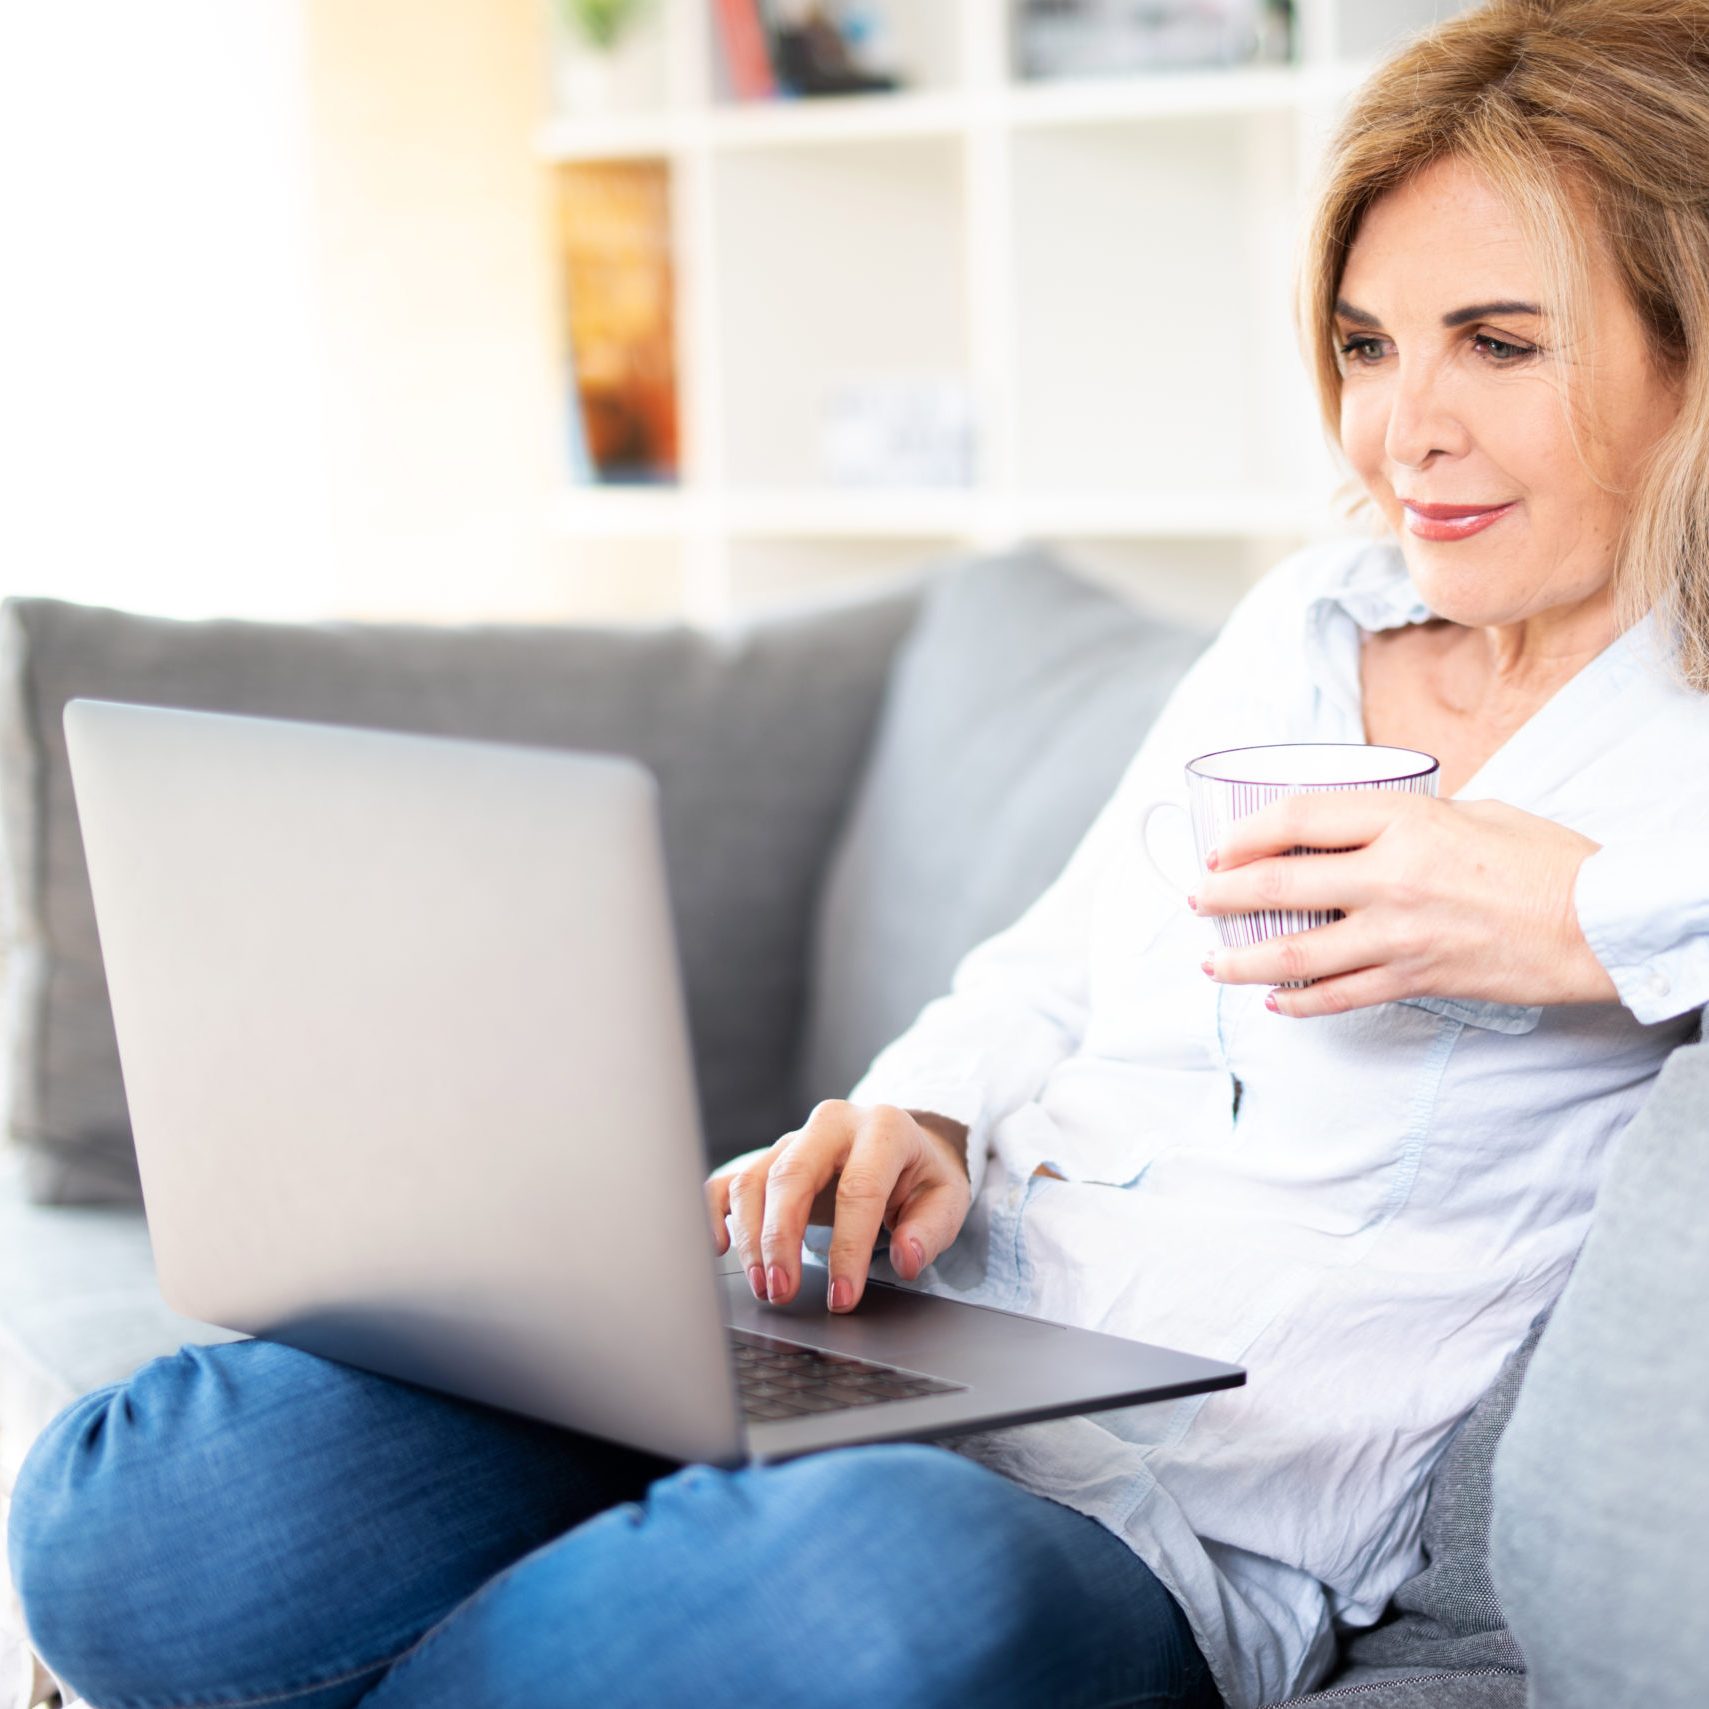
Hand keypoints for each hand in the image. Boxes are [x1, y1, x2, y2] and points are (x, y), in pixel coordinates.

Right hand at [703, 1102, 971, 1314]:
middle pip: (791, 1176)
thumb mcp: (946, 1198)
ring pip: (754, 1180)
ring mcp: (793, 1138)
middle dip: (781, 1239)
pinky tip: (720, 1247)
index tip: (843, 1297)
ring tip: (765, 1286)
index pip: (858, 1189)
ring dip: (751, 1238)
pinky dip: (716, 1213)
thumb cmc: (920, 1177)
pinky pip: (728, 1180)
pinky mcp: (768, 1157)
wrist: (901, 1147)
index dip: (848, 1248)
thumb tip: (906, 1258)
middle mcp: (832, 1124)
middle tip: (783, 1291)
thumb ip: (930, 1229)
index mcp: (883, 1128)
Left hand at [1192, 790, 1617, 1016]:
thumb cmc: (1544, 859)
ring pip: (1296, 954)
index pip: (1298, 819)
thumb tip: (1354, 828)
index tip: (1221, 846)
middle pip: (1278, 886)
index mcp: (1403, 821)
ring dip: (1243, 960)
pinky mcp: (1416, 978)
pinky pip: (1340, 995)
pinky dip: (1300, 1001)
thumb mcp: (1470, 811)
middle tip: (1198, 900)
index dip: (1247, 833)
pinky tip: (1275, 1000)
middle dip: (1223, 895)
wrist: (1600, 922)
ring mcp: (1400, 934)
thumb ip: (1405, 819)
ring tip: (1211, 962)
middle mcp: (1391, 877)